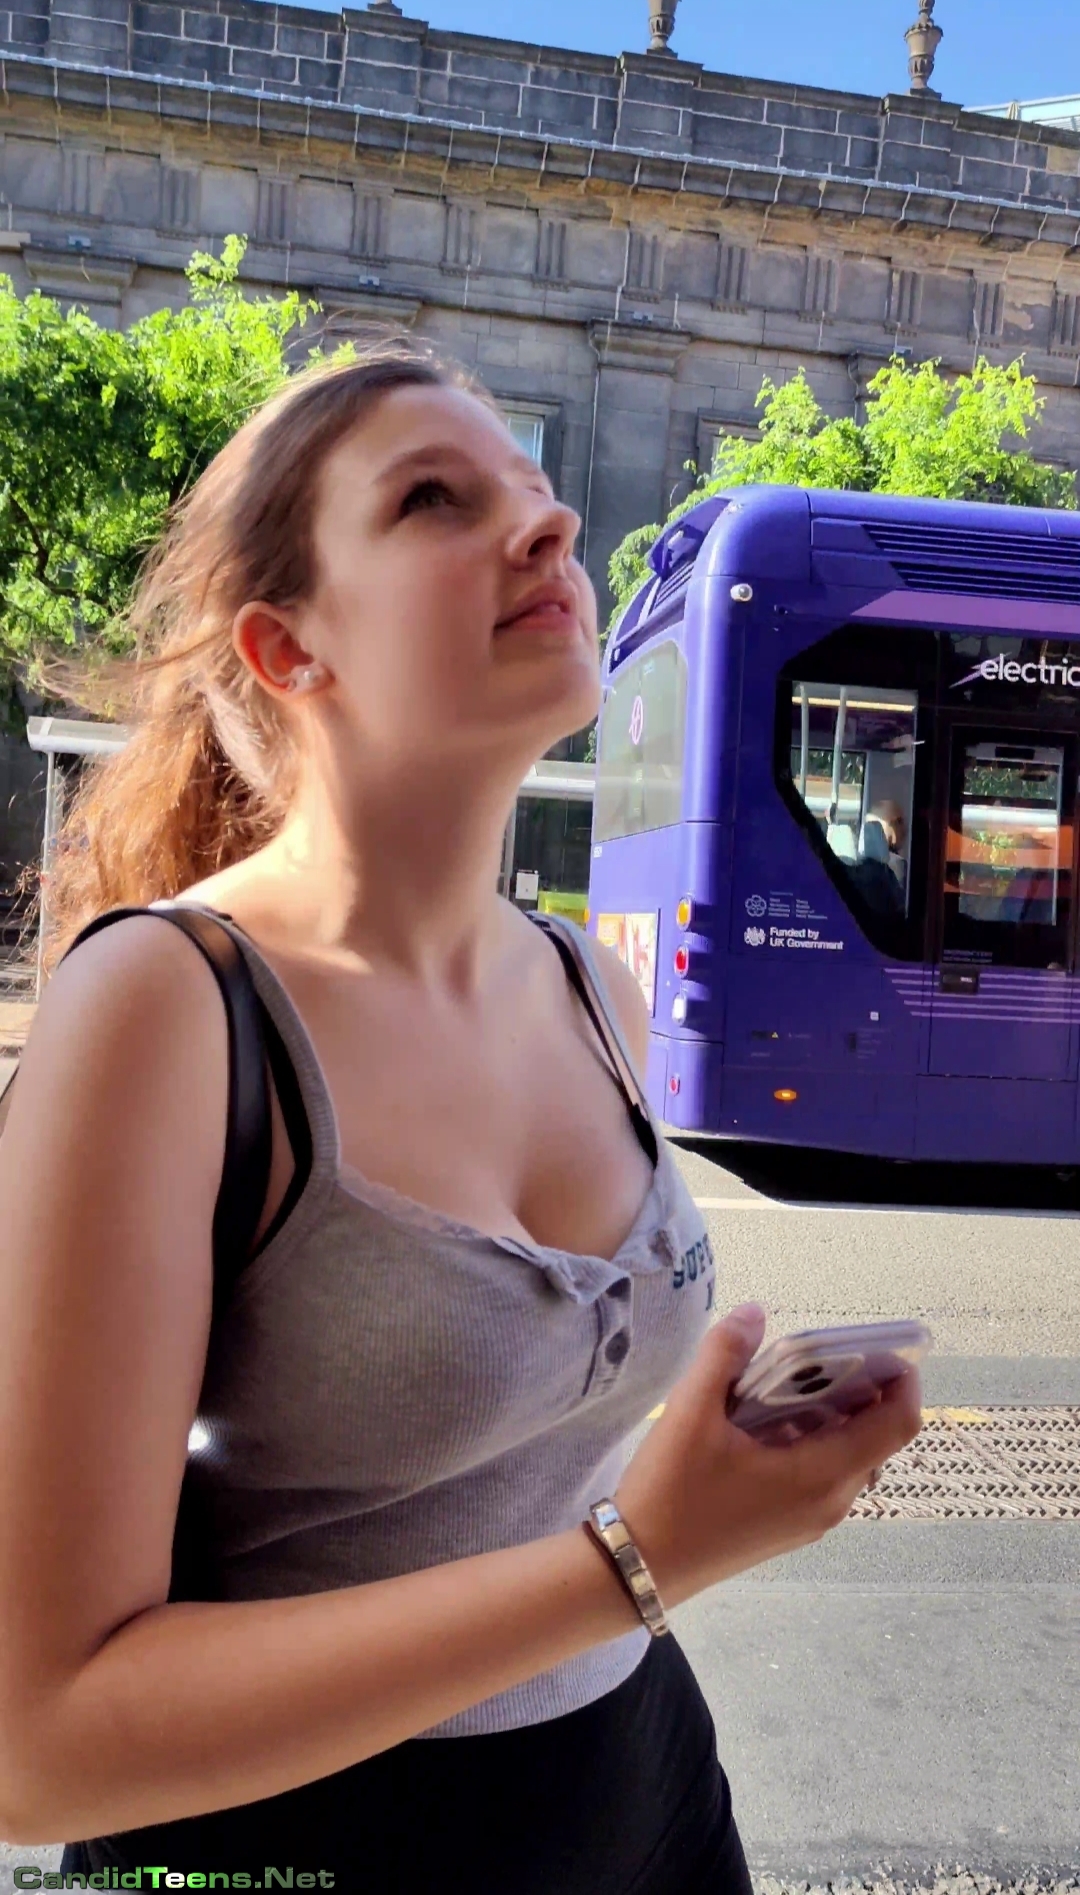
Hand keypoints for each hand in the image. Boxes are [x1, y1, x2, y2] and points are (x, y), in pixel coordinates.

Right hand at [613, 1304, 921, 1608]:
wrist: (641, 1565)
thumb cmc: (672, 1491)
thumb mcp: (690, 1413)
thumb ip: (723, 1355)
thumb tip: (754, 1313)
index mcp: (821, 1474)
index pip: (898, 1426)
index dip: (904, 1382)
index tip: (886, 1346)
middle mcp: (830, 1502)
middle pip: (877, 1440)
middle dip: (864, 1392)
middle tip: (825, 1354)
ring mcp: (812, 1520)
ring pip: (851, 1459)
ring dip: (837, 1418)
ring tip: (792, 1383)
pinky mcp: (791, 1527)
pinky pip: (826, 1476)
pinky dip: (816, 1442)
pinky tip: (767, 1423)